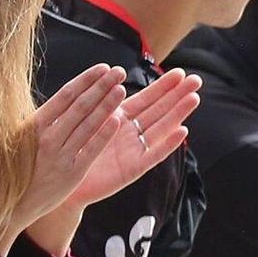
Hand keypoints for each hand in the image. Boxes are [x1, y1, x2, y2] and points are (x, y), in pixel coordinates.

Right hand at [10, 64, 126, 234]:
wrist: (11, 207)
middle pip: (79, 106)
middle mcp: (47, 138)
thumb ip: (42, 122)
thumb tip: (64, 99)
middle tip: (118, 71)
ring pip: (87, 124)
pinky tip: (118, 120)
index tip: (101, 68)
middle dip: (100, 87)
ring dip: (106, 105)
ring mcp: (60, 155)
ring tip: (122, 88)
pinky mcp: (71, 173)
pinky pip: (91, 150)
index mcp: (33, 126)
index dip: (85, 81)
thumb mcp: (23, 140)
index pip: (64, 97)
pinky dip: (104, 134)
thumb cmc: (17, 169)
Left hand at [66, 69, 201, 208]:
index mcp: (118, 118)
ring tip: (194, 99)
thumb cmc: (69, 152)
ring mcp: (134, 150)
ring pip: (161, 128)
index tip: (179, 73)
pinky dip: (168, 143)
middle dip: (177, 95)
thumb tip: (111, 78)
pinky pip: (153, 155)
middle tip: (196, 80)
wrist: (60, 183)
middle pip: (159, 110)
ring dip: (178, 113)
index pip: (146, 99)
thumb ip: (100, 104)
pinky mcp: (133, 169)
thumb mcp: (83, 121)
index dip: (163, 86)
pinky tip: (182, 131)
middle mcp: (130, 133)